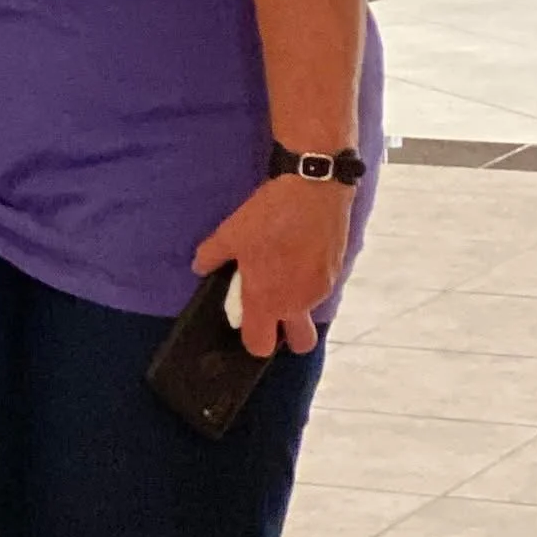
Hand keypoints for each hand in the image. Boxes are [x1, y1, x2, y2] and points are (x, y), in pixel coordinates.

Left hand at [193, 176, 351, 357]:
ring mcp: (321, 289)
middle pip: (301, 344)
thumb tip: (200, 268)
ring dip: (296, 301)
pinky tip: (297, 252)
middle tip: (270, 307)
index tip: (245, 321)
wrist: (313, 191)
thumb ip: (211, 256)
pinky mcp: (336, 272)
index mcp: (268, 300)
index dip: (252, 340)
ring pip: (309, 311)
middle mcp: (298, 303)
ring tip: (281, 267)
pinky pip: (319, 288)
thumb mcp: (229, 233)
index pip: (260, 345)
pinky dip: (308, 280)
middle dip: (287, 335)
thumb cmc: (268, 216)